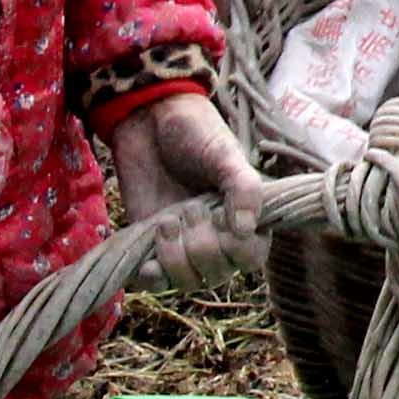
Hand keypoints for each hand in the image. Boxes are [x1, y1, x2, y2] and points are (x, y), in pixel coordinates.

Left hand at [109, 89, 266, 288]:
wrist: (148, 118)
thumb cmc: (195, 131)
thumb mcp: (225, 154)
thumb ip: (243, 188)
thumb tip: (247, 229)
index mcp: (244, 217)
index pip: (251, 258)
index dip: (237, 248)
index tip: (221, 217)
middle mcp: (217, 237)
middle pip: (218, 274)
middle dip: (202, 246)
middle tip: (190, 207)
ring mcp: (183, 243)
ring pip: (187, 281)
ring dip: (175, 258)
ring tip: (166, 221)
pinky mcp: (150, 244)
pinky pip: (155, 281)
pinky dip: (151, 276)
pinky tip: (147, 258)